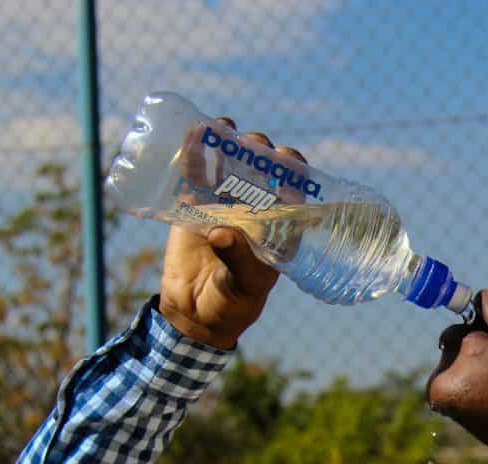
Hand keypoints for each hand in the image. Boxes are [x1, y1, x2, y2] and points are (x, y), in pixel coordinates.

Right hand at [158, 116, 308, 349]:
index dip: (293, 170)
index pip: (294, 191)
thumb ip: (237, 259)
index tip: (286, 158)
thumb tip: (222, 230)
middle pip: (262, 171)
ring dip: (229, 143)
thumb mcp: (242, 285)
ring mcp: (224, 206)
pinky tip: (193, 134)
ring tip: (224, 127)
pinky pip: (196, 175)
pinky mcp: (195, 206)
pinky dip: (194, 154)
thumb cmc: (232, 303)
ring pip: (230, 165)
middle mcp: (255, 212)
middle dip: (260, 152)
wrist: (194, 313)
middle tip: (254, 144)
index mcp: (278, 228)